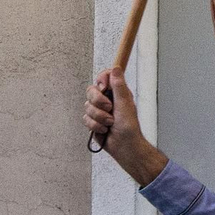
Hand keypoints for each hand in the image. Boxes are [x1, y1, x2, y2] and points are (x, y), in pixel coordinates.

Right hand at [84, 67, 167, 185]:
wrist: (124, 146)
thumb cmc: (129, 128)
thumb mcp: (125, 104)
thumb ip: (119, 86)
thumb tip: (116, 68)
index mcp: (116, 92)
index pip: (104, 77)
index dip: (101, 80)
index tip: (103, 87)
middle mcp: (107, 99)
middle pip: (91, 91)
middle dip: (98, 102)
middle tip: (109, 109)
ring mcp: (99, 110)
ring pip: (87, 106)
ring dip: (99, 117)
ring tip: (110, 123)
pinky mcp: (93, 121)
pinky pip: (85, 118)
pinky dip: (95, 125)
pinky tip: (104, 129)